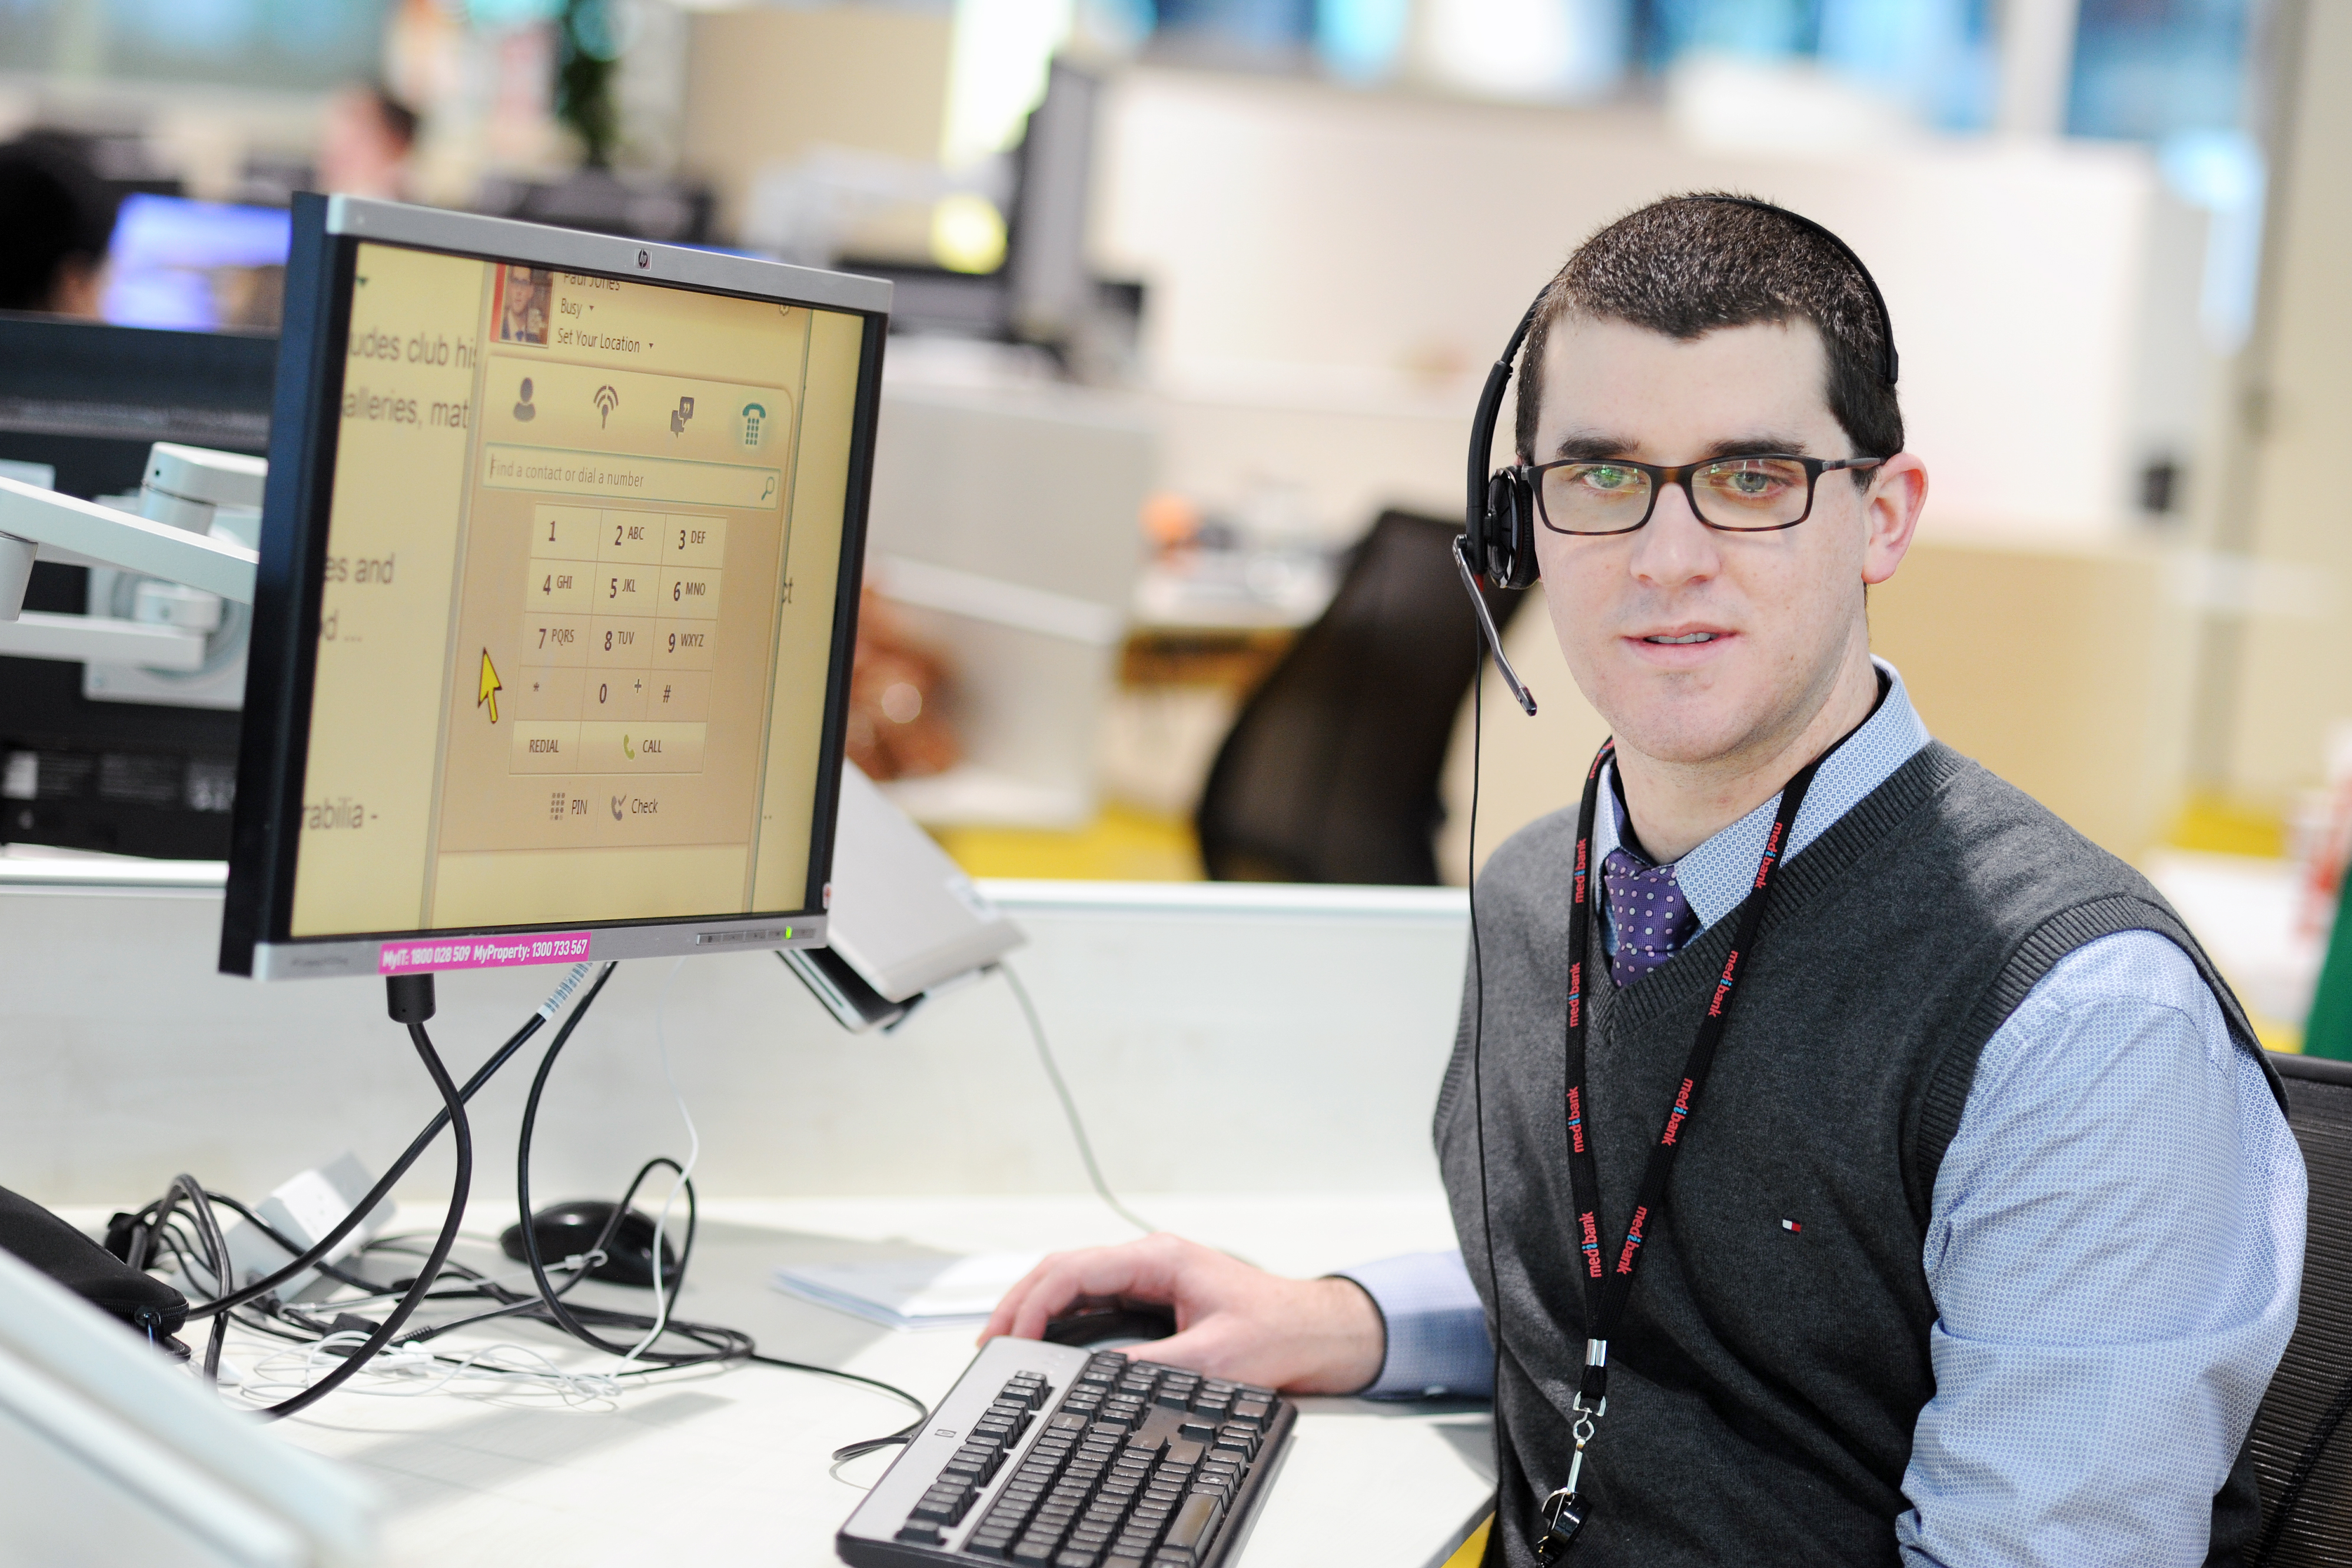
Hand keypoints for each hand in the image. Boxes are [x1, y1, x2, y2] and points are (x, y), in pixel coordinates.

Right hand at [979, 1233, 1384, 1394]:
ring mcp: (1150, 1275)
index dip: (1033, 1303)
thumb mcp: (1212, 1357)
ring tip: (1004, 1344)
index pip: (1075, 1270)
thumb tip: (1097, 1379)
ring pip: (1074, 1282)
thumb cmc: (1278, 1332)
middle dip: (1020, 1303)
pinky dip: (1061, 1318)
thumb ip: (1152, 1366)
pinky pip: (1094, 1299)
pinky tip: (1045, 1341)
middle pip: (1064, 1270)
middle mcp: (1149, 1259)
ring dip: (1037, 1308)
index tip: (1009, 1337)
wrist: (1318, 1331)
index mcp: (1159, 1258)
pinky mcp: (1154, 1297)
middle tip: (988, 1344)